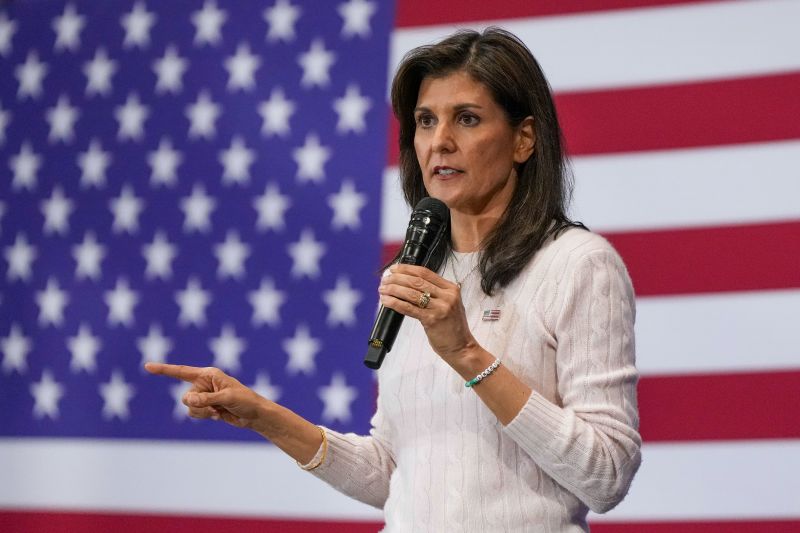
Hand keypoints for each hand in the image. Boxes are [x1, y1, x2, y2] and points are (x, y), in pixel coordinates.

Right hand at [144, 363, 268, 430]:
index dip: (164, 369)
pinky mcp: (206, 406)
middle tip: (215, 406)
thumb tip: (188, 401)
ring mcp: (204, 395)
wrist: (254, 414)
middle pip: (185, 396)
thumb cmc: (245, 401)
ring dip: (201, 412)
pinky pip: (194, 413)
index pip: (182, 371)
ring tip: (218, 410)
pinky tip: (218, 414)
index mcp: (208, 374)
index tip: (147, 366)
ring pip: (188, 406)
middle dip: (198, 404)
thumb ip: (206, 399)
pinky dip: (203, 416)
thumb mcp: (227, 398)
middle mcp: (203, 383)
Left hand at [378, 263, 479, 365]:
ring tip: (382, 289)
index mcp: (451, 288)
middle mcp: (447, 296)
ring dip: (393, 289)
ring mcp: (440, 307)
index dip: (406, 269)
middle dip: (397, 278)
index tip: (394, 269)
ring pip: (411, 293)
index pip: (425, 272)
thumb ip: (435, 293)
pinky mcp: (432, 320)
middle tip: (384, 279)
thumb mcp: (448, 304)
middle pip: (416, 281)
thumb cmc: (452, 327)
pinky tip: (386, 301)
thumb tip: (408, 283)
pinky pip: (408, 308)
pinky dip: (395, 303)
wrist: (462, 347)